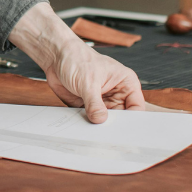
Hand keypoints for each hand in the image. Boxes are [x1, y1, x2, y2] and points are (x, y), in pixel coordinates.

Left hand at [10, 3, 144, 122]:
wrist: (55, 56)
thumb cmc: (76, 58)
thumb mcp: (88, 81)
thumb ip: (94, 103)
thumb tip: (100, 120)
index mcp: (125, 82)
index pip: (137, 107)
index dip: (132, 120)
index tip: (123, 131)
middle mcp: (116, 93)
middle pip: (123, 118)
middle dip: (115, 126)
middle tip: (108, 135)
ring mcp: (102, 101)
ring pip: (107, 121)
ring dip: (100, 127)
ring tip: (95, 132)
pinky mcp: (89, 106)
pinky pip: (92, 121)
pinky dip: (88, 125)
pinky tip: (84, 128)